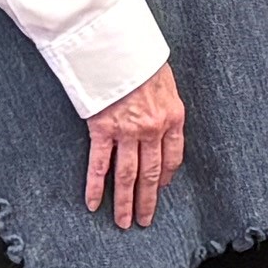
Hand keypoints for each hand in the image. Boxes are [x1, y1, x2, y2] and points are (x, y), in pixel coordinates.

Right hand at [81, 62, 186, 228]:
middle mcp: (153, 129)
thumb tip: (160, 118)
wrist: (119, 46)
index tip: (162, 189)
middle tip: (144, 220)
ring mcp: (127, 132)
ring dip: (124, 202)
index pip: (173, 156)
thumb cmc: (141, 57)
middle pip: (150, 173)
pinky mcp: (103, 130)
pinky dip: (95, 186)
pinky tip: (93, 204)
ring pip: (127, 176)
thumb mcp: (165, 80)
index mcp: (173, 116)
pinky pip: (99, 165)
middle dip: (147, 200)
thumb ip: (163, 104)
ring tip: (123, 222)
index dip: (166, 176)